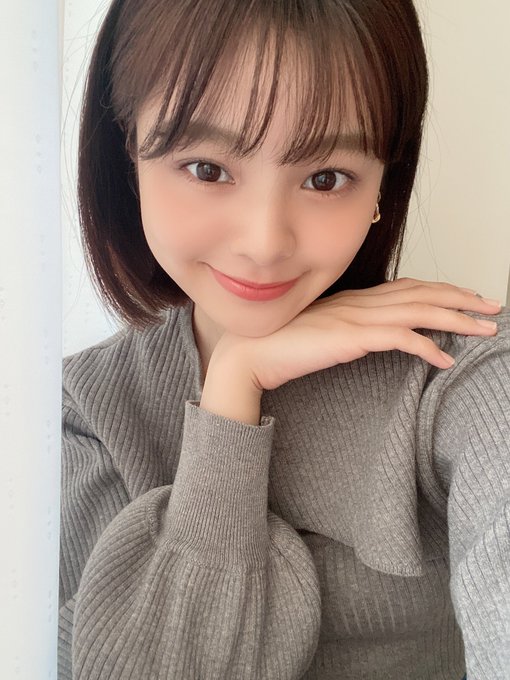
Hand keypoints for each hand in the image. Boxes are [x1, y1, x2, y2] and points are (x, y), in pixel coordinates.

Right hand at [213, 278, 500, 391]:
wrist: (250, 355)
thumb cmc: (280, 347)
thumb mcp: (321, 333)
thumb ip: (347, 330)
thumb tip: (366, 337)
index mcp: (354, 299)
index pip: (408, 287)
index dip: (442, 290)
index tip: (466, 297)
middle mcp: (359, 301)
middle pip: (422, 293)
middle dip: (462, 298)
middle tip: (494, 306)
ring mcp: (355, 317)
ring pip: (418, 310)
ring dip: (457, 319)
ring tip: (485, 328)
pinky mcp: (350, 337)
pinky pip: (399, 338)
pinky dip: (426, 347)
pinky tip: (445, 360)